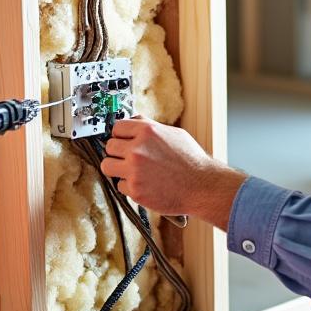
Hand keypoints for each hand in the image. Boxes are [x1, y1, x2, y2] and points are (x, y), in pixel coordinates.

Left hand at [100, 117, 244, 223]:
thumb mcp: (174, 134)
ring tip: (130, 171)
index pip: (117, 128)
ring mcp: (134, 171)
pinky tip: (144, 184)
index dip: (120, 135)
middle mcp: (138, 149)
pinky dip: (129, 186)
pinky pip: (119, 185)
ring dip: (116, 168)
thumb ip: (151, 127)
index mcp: (147, 132)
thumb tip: (134, 120)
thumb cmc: (191, 161)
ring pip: (107, 166)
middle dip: (118, 152)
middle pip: (109, 146)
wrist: (203, 186)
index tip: (123, 141)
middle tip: (128, 158)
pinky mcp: (135, 190)